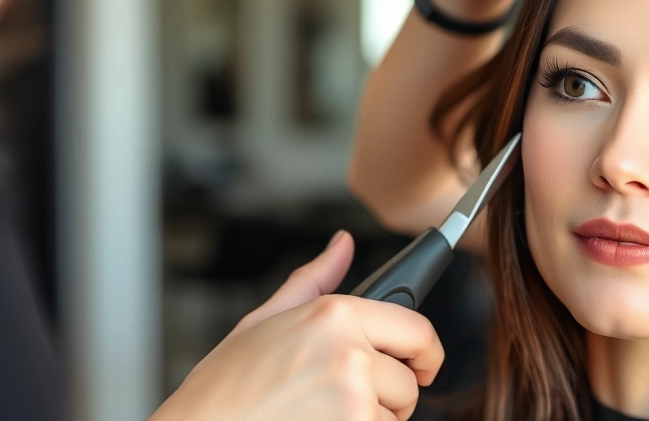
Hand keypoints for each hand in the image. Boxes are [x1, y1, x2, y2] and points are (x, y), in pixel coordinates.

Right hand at [149, 231, 444, 420]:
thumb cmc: (222, 388)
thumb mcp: (265, 320)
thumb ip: (314, 279)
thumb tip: (342, 244)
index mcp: (334, 315)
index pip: (415, 328)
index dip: (426, 352)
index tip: (423, 365)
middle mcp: (350, 353)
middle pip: (409, 381)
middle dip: (389, 395)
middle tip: (348, 401)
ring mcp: (352, 399)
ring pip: (394, 417)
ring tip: (319, 415)